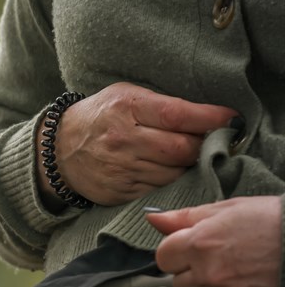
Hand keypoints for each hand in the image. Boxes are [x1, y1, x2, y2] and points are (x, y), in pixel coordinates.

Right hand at [37, 83, 238, 206]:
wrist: (57, 151)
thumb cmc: (98, 117)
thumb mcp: (124, 95)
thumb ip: (161, 103)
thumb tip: (206, 116)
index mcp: (126, 108)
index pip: (178, 115)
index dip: (210, 119)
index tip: (229, 119)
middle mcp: (123, 139)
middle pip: (182, 149)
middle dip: (200, 145)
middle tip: (205, 140)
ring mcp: (121, 169)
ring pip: (175, 172)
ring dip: (186, 166)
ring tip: (181, 155)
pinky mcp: (121, 191)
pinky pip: (159, 189)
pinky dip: (168, 181)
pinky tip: (163, 170)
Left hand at [147, 196, 282, 286]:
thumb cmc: (276, 222)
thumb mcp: (232, 209)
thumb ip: (187, 217)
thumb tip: (152, 218)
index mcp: (200, 242)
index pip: (164, 256)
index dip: (178, 253)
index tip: (194, 251)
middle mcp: (208, 272)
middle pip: (178, 282)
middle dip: (193, 274)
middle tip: (223, 265)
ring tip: (238, 279)